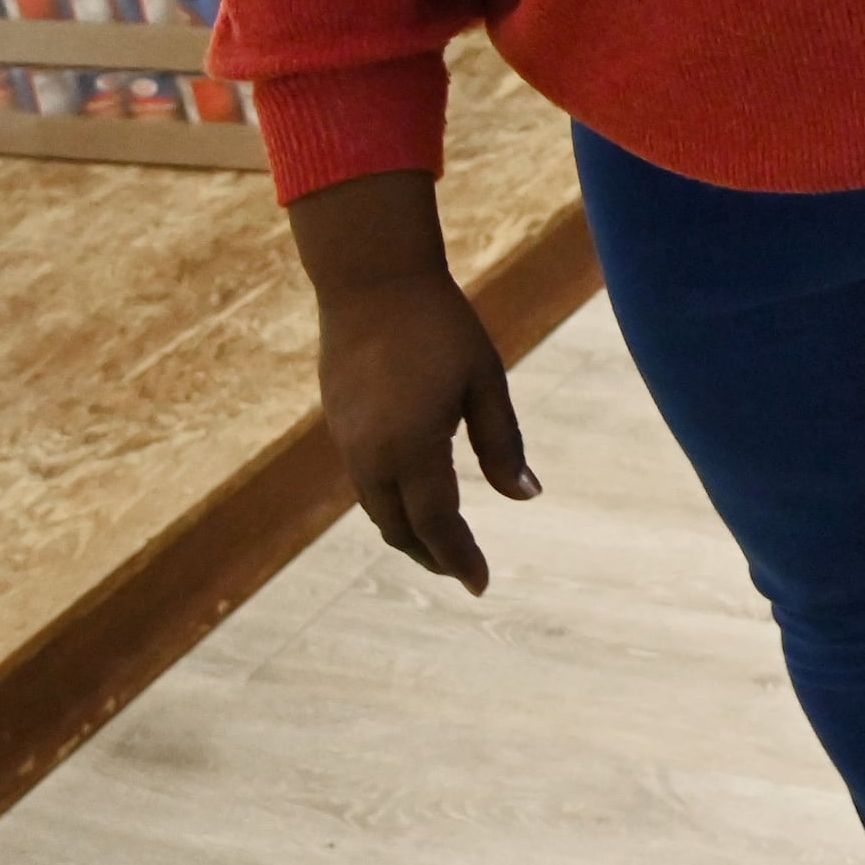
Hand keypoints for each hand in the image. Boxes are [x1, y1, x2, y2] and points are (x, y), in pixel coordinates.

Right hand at [292, 171, 536, 593]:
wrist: (371, 279)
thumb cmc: (440, 324)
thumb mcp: (485, 381)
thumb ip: (503, 444)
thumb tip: (527, 497)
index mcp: (412, 447)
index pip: (437, 524)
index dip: (460, 558)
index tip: (481, 585)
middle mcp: (371, 454)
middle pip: (399, 528)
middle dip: (432, 554)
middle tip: (465, 568)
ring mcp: (347, 440)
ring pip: (376, 508)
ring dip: (407, 532)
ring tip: (441, 541)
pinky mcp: (337, 423)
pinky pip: (364, 482)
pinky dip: (389, 502)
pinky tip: (413, 495)